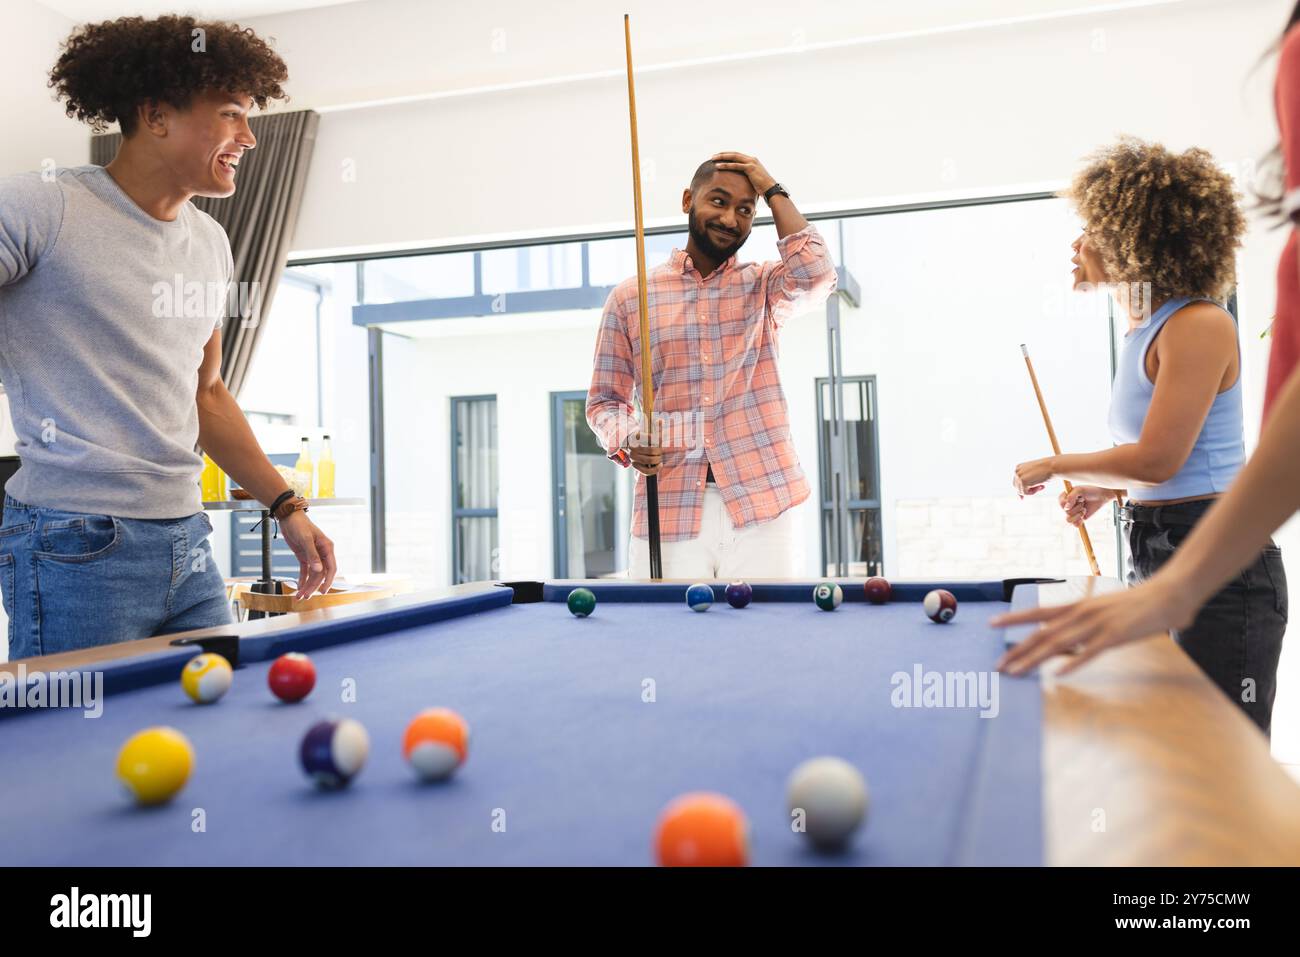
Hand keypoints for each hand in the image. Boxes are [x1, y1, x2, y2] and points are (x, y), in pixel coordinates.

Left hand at [279, 511, 336, 599]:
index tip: (322, 591)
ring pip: (312, 574)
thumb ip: (312, 555)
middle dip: (313, 586)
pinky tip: (299, 588)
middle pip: (320, 574)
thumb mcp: (305, 539)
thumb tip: (319, 570)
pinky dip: (302, 579)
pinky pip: (305, 571)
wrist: (288, 516)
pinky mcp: (304, 556)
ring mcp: (313, 555)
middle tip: (305, 597)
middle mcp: (322, 553)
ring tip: (299, 596)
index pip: (331, 568)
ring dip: (307, 585)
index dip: (328, 581)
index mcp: (327, 548)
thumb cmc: (299, 524)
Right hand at [626, 428, 662, 476]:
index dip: (658, 440)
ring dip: (658, 459)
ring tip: (660, 458)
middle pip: (652, 450)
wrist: (632, 447)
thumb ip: (655, 427)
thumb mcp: (649, 432)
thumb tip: (660, 421)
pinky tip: (660, 465)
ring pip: (649, 460)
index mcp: (636, 437)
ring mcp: (633, 457)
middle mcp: (633, 448)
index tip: (660, 441)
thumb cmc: (644, 439)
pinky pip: (646, 470)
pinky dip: (655, 469)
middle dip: (660, 451)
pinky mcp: (635, 465)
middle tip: (661, 451)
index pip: (651, 439)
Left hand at [711, 151, 775, 196]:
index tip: (719, 157)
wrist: (771, 189)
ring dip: (722, 157)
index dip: (728, 155)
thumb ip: (747, 177)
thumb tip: (740, 182)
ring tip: (713, 159)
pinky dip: (726, 165)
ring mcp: (751, 162)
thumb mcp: (753, 180)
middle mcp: (752, 159)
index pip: (737, 156)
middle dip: (723, 154)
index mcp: (752, 161)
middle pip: (734, 154)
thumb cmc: (763, 188)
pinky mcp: (750, 168)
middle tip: (713, 156)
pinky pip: (736, 165)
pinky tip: (718, 166)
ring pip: (734, 157)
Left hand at [992, 577, 1196, 676]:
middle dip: (1017, 650)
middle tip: (997, 665)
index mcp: (1077, 606)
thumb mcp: (1101, 610)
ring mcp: (1097, 624)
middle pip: (1041, 633)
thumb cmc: (1135, 605)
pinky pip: (1090, 652)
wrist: (1169, 593)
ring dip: (1033, 660)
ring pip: (1058, 644)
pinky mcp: (1115, 636)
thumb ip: (1081, 625)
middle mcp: (1081, 613)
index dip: (1013, 618)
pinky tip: (1058, 675)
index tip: (991, 624)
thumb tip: (1064, 643)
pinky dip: (1073, 663)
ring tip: (1015, 673)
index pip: (1037, 612)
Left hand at [1012, 456, 1056, 495]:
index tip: (1038, 485)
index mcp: (1019, 468)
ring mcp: (1018, 476)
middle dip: (1029, 489)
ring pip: (1021, 491)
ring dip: (1032, 491)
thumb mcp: (1034, 477)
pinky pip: (1025, 493)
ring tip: (1042, 486)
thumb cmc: (1047, 471)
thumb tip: (1020, 498)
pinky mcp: (1022, 481)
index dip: (1027, 487)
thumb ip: (1026, 485)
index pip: (1017, 483)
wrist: (1053, 466)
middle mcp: (1016, 471)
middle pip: (1017, 488)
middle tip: (1041, 486)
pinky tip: (1041, 486)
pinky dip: (1033, 492)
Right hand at [1059, 486, 1110, 525]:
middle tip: (1083, 502)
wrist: (1101, 496)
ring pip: (1069, 520)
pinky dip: (1080, 521)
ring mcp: (1072, 513)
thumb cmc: (1090, 490)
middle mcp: (1066, 506)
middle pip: (1066, 512)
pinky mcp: (1078, 519)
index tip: (1078, 498)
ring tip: (1084, 509)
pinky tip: (1084, 515)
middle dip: (1077, 508)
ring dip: (1078, 515)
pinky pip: (1075, 524)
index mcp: (1064, 497)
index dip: (1071, 503)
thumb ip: (1071, 497)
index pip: (1062, 503)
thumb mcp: (1080, 490)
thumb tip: (1066, 508)